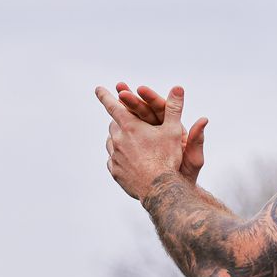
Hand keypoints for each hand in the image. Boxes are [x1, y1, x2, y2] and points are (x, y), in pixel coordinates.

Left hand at [96, 85, 207, 200]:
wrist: (159, 189)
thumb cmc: (168, 158)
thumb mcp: (174, 130)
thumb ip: (174, 108)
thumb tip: (178, 87)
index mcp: (130, 127)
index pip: (114, 106)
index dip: (106, 96)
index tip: (98, 89)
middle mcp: (118, 140)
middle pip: (114, 124)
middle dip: (119, 120)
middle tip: (125, 119)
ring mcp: (115, 157)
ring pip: (111, 142)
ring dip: (118, 138)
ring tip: (128, 140)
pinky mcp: (115, 171)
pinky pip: (113, 160)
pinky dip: (119, 156)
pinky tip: (128, 159)